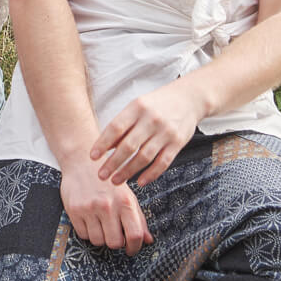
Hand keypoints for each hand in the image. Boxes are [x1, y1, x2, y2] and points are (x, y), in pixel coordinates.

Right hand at [59, 164, 151, 254]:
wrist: (82, 162)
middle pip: (115, 242)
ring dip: (101, 237)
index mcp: (125, 201)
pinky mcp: (74, 210)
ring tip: (101, 224)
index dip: (134, 247)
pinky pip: (83, 235)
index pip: (135, 235)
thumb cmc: (108, 181)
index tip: (132, 250)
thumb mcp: (128, 196)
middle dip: (116, 243)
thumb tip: (148, 240)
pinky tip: (90, 220)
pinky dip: (88, 232)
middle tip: (115, 235)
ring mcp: (89, 208)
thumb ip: (139, 218)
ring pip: (98, 241)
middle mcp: (107, 205)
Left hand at [91, 80, 205, 186]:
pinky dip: (151, 174)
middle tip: (102, 175)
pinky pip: (163, 162)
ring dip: (128, 171)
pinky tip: (140, 182)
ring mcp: (166, 132)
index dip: (103, 144)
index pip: (116, 127)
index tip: (93, 157)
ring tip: (115, 181)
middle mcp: (151, 120)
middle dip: (113, 163)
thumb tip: (103, 147)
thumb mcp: (136, 107)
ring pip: (144, 157)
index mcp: (137, 107)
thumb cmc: (156, 104)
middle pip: (129, 146)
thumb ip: (121, 125)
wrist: (188, 99)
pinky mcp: (178, 143)